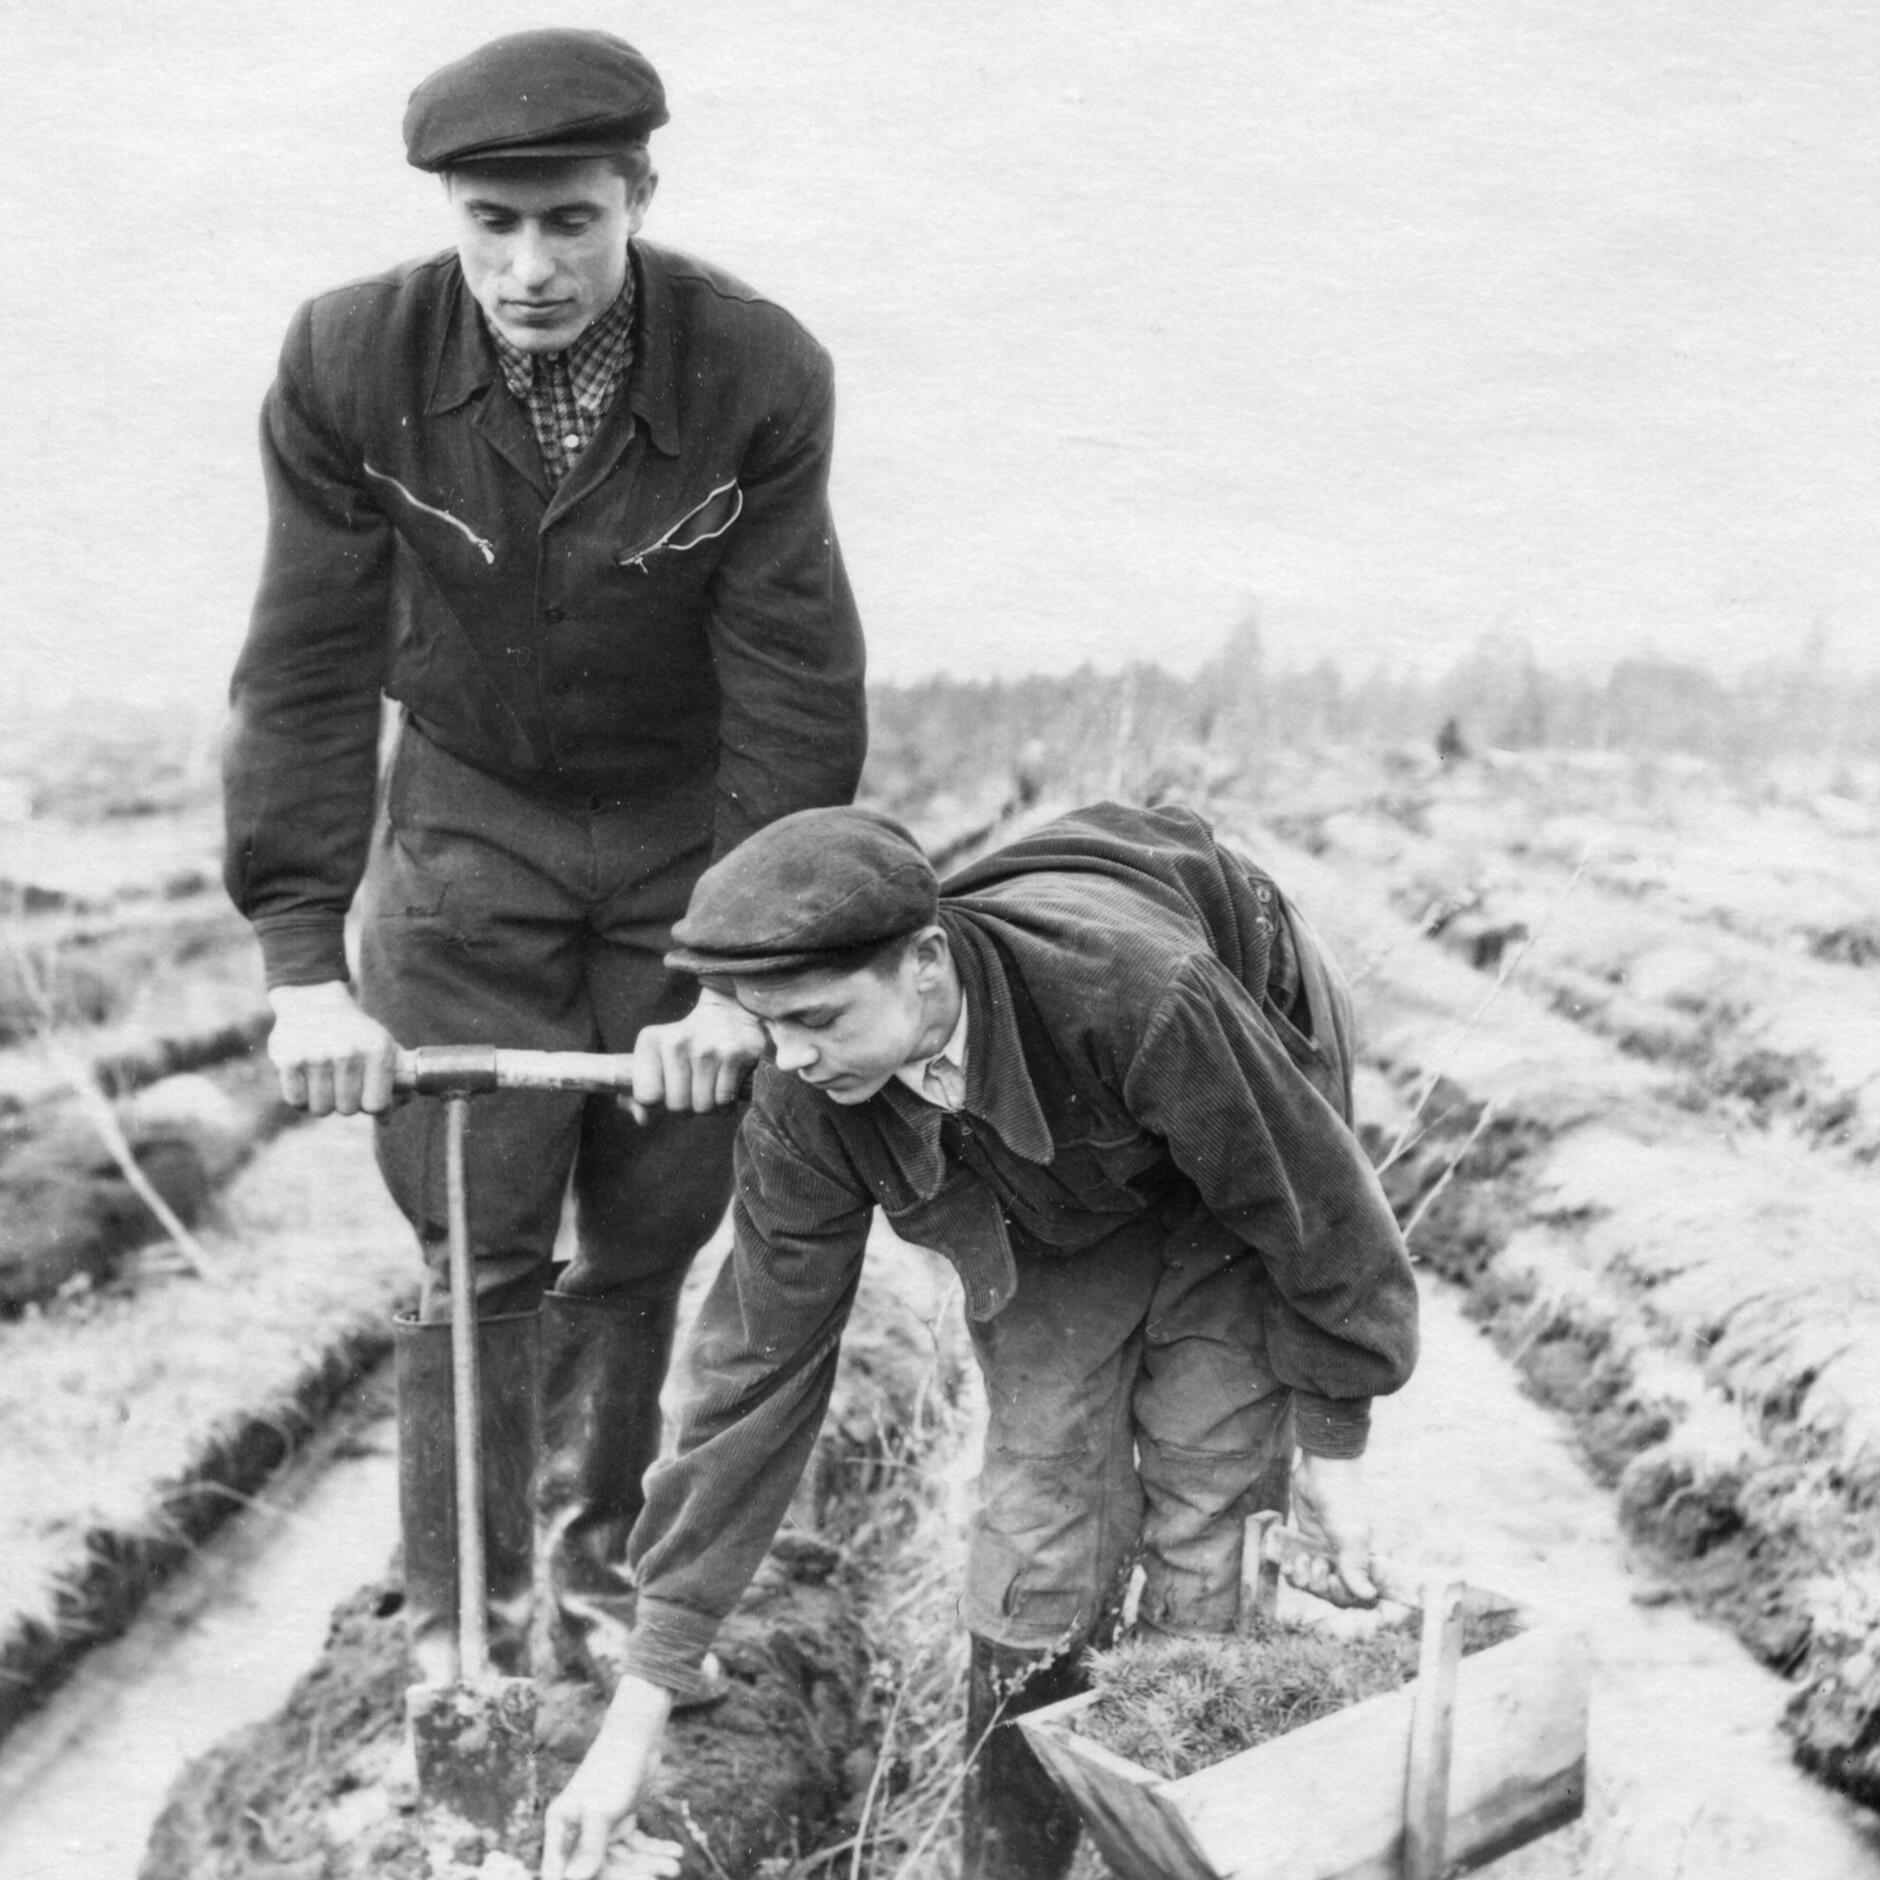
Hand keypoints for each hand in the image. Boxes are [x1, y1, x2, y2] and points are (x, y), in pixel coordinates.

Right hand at [266, 981, 398, 1115]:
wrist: (314, 1001)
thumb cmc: (355, 1033)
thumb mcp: (382, 1047)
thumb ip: (394, 1082)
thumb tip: (387, 1120)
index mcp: (377, 1049)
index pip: (376, 1105)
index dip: (372, 1107)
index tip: (367, 1097)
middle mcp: (348, 1052)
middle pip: (348, 1110)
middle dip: (346, 1103)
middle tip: (343, 1084)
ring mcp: (317, 1056)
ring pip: (321, 1110)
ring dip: (322, 1102)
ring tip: (325, 1081)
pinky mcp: (289, 1060)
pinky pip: (296, 1102)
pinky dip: (301, 1097)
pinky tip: (306, 1079)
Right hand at [540, 1675, 674, 1879]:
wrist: (638, 1732)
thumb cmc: (613, 1766)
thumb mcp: (602, 1810)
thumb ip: (589, 1847)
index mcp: (561, 1827)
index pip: (563, 1871)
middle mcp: (577, 1830)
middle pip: (600, 1869)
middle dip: (631, 1875)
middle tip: (658, 1877)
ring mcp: (600, 1827)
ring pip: (622, 1859)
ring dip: (648, 1864)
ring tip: (675, 1866)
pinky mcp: (620, 1820)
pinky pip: (635, 1846)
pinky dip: (654, 1851)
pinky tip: (675, 1853)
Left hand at [627, 986, 764, 1119]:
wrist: (728, 1012)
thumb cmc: (687, 1045)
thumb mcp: (657, 1058)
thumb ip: (641, 1092)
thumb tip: (643, 1120)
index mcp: (651, 1042)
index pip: (647, 1097)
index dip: (657, 1105)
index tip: (666, 1093)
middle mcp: (677, 1043)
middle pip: (677, 1106)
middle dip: (686, 1107)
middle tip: (692, 1089)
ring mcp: (708, 1050)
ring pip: (703, 1107)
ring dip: (707, 1106)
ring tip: (709, 1087)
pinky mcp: (735, 1056)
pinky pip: (725, 1102)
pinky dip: (725, 1105)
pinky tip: (725, 1086)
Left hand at [1287, 1452, 1378, 1607]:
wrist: (1321, 1471)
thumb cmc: (1343, 1501)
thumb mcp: (1351, 1535)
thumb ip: (1355, 1566)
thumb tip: (1369, 1596)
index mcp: (1363, 1561)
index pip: (1356, 1595)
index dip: (1343, 1596)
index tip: (1334, 1580)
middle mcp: (1345, 1560)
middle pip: (1331, 1594)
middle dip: (1320, 1586)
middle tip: (1317, 1565)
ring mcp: (1325, 1553)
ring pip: (1312, 1584)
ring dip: (1303, 1578)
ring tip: (1301, 1559)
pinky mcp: (1306, 1544)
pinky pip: (1297, 1568)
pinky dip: (1290, 1570)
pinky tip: (1285, 1564)